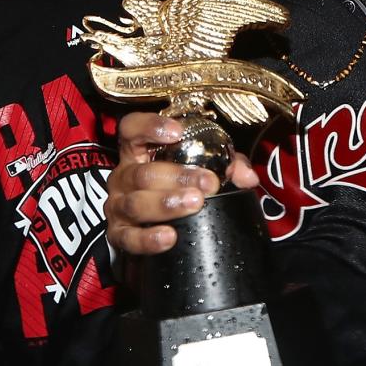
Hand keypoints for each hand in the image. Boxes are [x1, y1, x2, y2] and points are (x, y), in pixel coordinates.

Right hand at [105, 113, 258, 254]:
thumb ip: (227, 166)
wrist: (154, 227)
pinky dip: (148, 239)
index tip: (177, 132)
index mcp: (138, 153)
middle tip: (207, 182)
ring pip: (135, 203)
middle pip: (142, 173)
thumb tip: (247, 177)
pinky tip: (169, 236)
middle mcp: (123, 177)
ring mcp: (118, 206)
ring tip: (194, 203)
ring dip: (166, 203)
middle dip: (178, 176)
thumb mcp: (202, 168)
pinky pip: (129, 238)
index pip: (131, 129)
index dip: (149, 127)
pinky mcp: (119, 235)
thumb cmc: (178, 188)